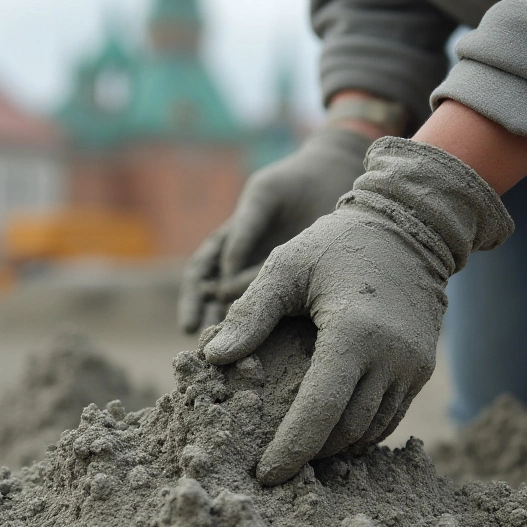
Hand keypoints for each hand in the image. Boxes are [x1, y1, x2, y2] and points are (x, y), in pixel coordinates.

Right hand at [178, 127, 371, 332]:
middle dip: (213, 323)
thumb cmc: (293, 182)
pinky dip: (273, 325)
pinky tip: (275, 345)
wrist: (335, 173)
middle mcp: (247, 256)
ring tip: (234, 354)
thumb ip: (245, 231)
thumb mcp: (264, 197)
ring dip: (237, 326)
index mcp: (232, 238)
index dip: (194, 300)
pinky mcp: (300, 273)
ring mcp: (272, 265)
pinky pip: (283, 302)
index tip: (191, 325)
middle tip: (208, 351)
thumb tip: (225, 275)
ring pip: (247, 302)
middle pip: (218, 296)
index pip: (202, 274)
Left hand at [202, 137, 514, 484]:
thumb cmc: (338, 243)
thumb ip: (250, 313)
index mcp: (353, 333)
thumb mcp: (286, 266)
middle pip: (346, 431)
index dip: (291, 450)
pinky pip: (389, 417)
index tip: (265, 475)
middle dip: (309, 454)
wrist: (410, 227)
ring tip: (299, 452)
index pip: (319, 411)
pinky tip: (330, 431)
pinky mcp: (421, 369)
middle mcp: (390, 357)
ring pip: (371, 431)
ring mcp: (412, 366)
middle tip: (275, 466)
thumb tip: (214, 357)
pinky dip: (359, 432)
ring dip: (334, 447)